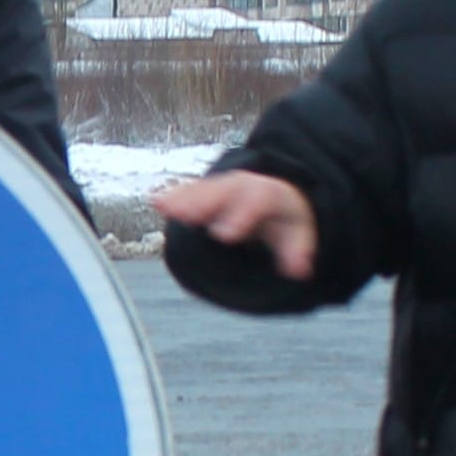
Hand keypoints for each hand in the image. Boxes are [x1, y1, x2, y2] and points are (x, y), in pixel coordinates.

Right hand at [152, 169, 317, 281]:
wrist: (275, 193)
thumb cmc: (284, 217)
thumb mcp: (298, 232)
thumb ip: (297, 250)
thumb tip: (300, 269)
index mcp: (267, 194)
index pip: (256, 201)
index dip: (240, 217)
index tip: (223, 235)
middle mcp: (241, 186)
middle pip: (222, 192)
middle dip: (202, 202)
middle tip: (184, 214)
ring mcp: (221, 188)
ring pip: (201, 191)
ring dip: (182, 199)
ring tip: (162, 205)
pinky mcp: (206, 194)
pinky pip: (189, 193)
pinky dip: (173, 198)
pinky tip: (156, 201)